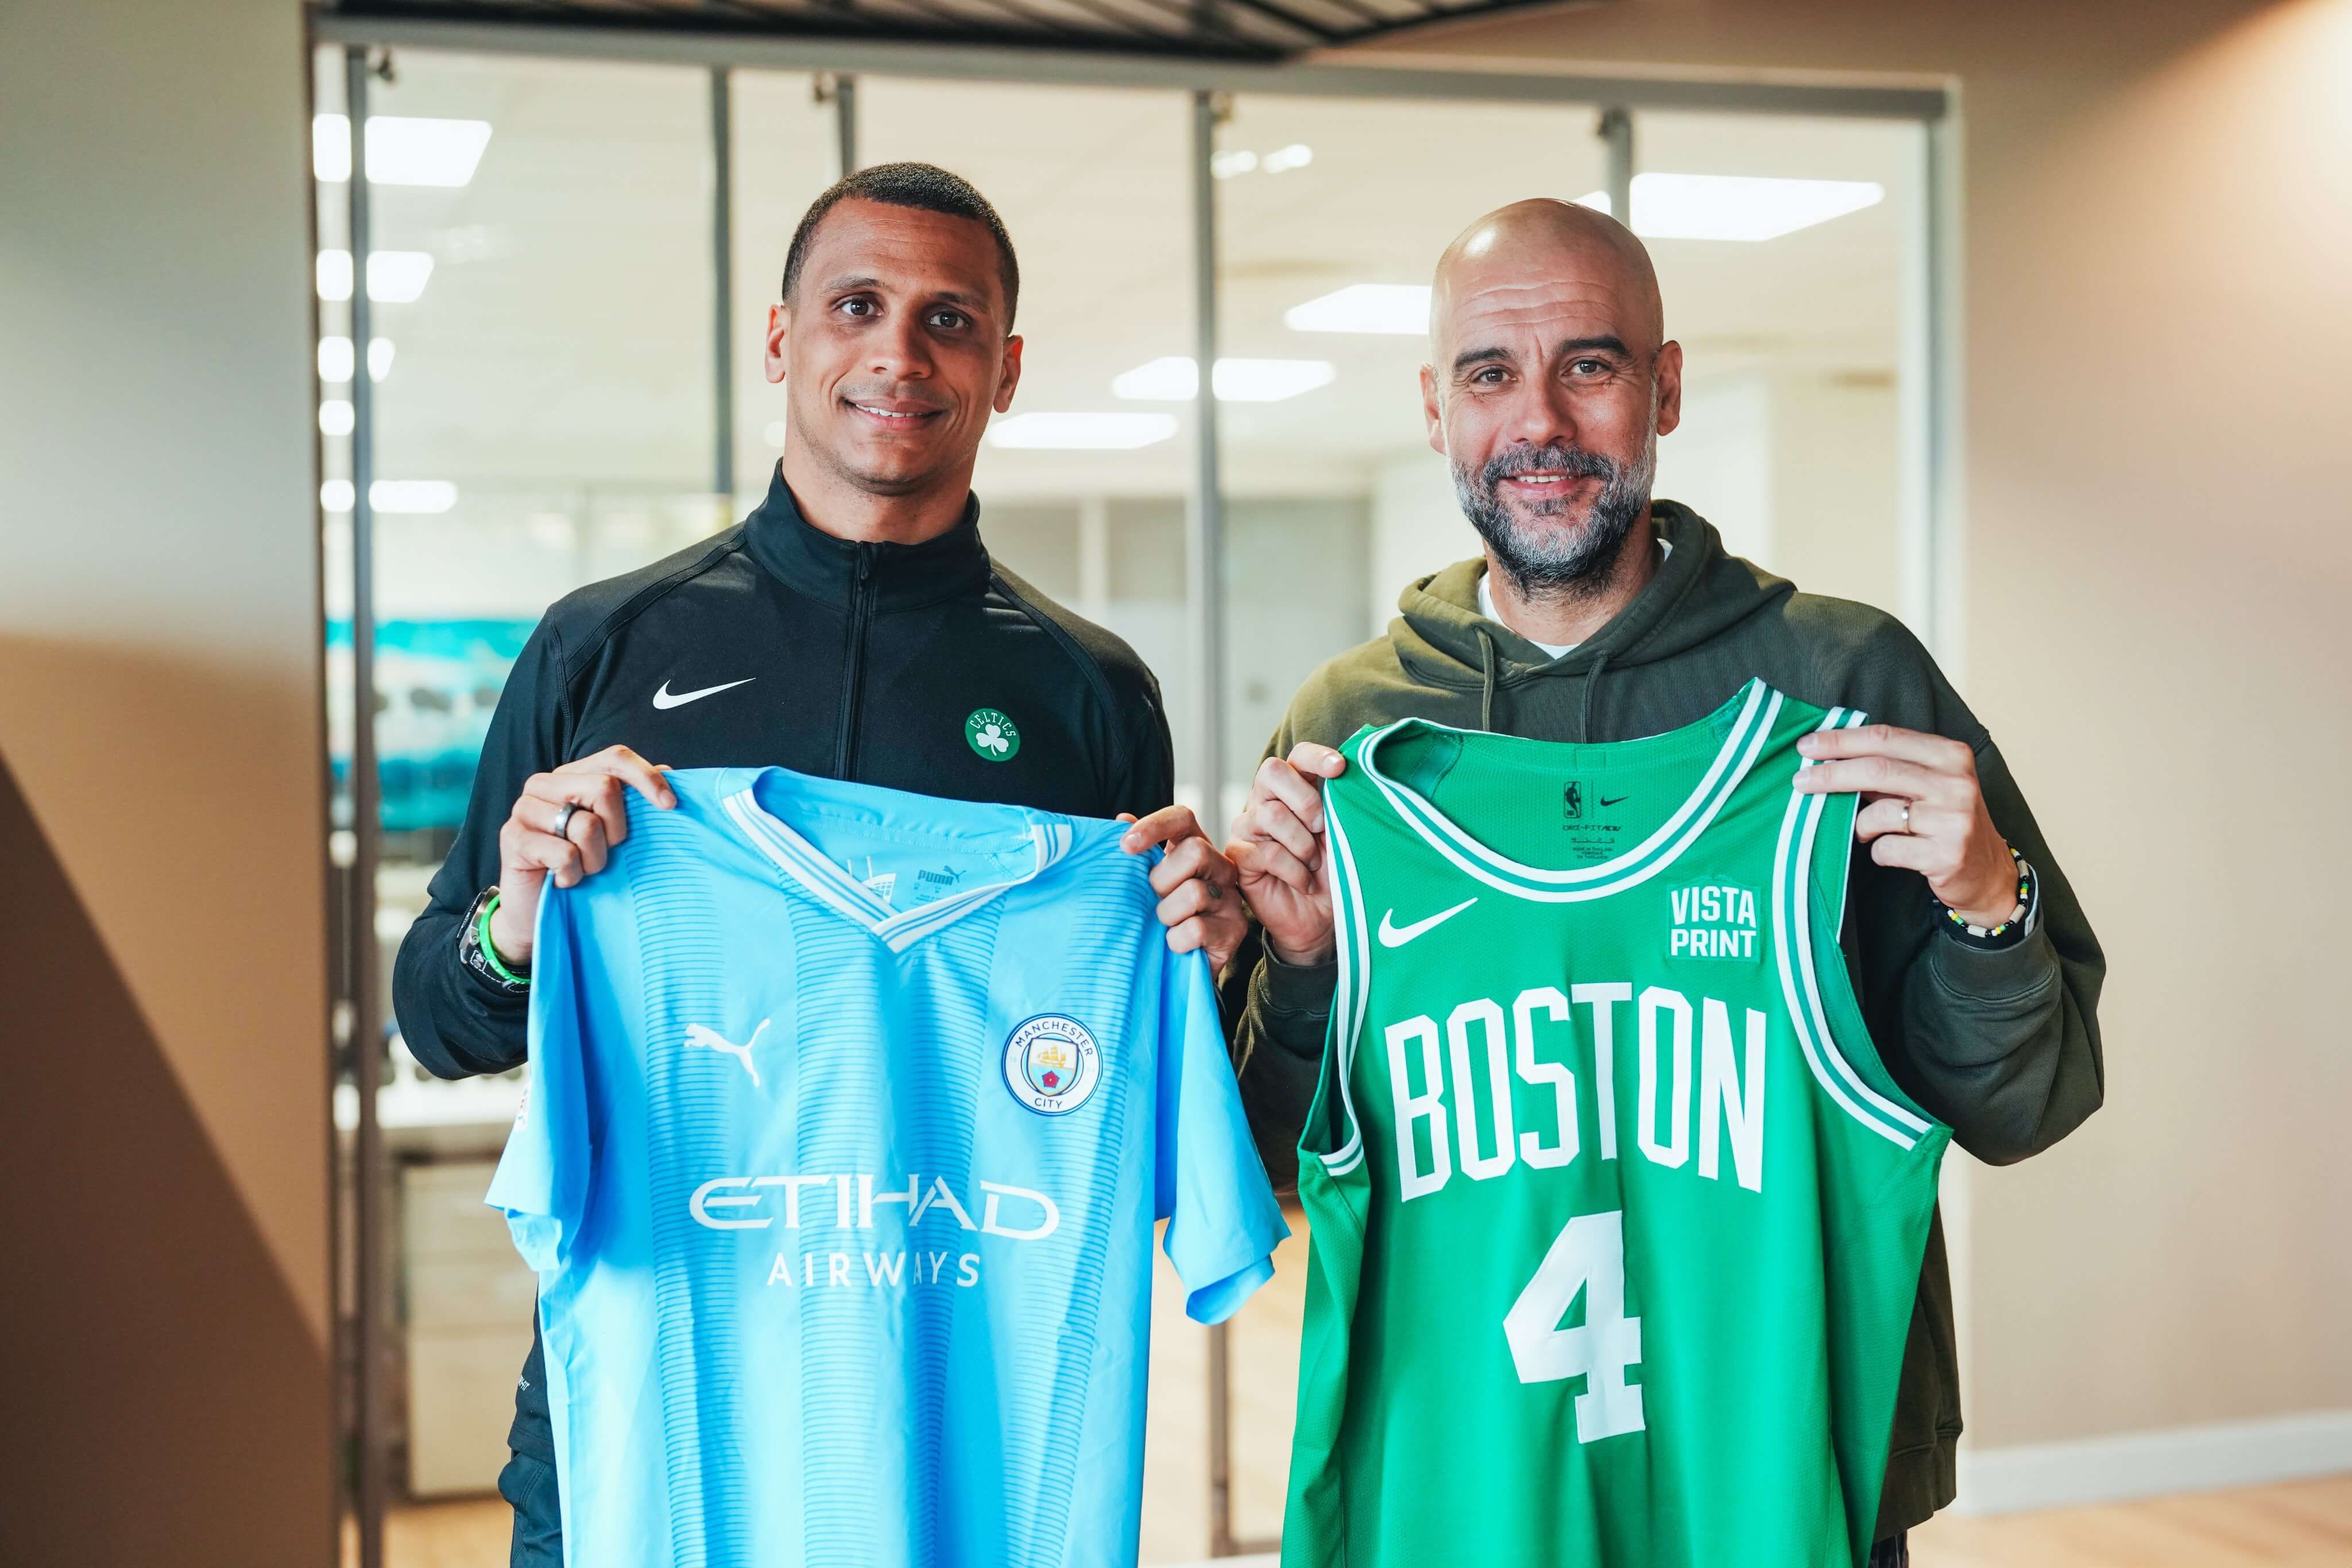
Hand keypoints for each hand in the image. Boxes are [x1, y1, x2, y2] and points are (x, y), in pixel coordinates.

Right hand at [490, 745, 675, 965]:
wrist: (536, 912)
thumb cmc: (581, 867)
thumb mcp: (613, 834)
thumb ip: (635, 802)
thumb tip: (670, 770)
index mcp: (572, 775)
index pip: (615, 758)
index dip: (646, 777)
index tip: (669, 805)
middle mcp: (545, 784)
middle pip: (605, 788)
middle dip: (618, 830)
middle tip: (608, 853)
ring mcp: (524, 808)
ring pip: (586, 824)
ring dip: (595, 858)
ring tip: (583, 869)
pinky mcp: (512, 837)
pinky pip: (564, 853)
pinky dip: (573, 874)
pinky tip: (563, 880)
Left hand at [1119, 806, 1246, 971]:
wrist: (1176, 968)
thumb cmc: (1158, 918)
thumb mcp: (1144, 884)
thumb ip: (1136, 853)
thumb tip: (1122, 819)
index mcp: (1194, 846)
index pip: (1182, 818)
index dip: (1155, 826)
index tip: (1125, 847)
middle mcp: (1219, 866)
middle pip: (1196, 851)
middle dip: (1163, 880)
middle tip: (1154, 900)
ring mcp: (1230, 897)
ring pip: (1194, 892)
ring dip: (1167, 914)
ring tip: (1165, 926)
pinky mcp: (1234, 929)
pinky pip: (1196, 928)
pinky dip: (1176, 940)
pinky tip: (1175, 945)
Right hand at [1226, 744, 1347, 966]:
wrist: (1320, 919)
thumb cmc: (1333, 873)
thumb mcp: (1342, 834)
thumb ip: (1340, 803)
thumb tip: (1349, 773)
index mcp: (1294, 789)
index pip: (1298, 756)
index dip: (1316, 757)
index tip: (1340, 768)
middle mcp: (1266, 801)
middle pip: (1271, 772)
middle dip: (1305, 800)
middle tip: (1323, 828)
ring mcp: (1248, 827)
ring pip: (1271, 814)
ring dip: (1303, 843)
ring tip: (1314, 863)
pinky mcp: (1240, 856)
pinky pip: (1267, 852)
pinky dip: (1294, 870)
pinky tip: (1304, 882)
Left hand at [1794, 723, 2015, 926]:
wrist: (1988, 873)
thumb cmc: (1945, 821)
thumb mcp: (1927, 784)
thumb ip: (1889, 768)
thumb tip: (1827, 755)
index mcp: (1951, 754)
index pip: (1886, 737)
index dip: (1841, 740)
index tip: (1806, 746)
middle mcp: (1957, 783)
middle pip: (1878, 770)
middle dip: (1831, 774)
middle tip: (1800, 781)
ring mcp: (1955, 819)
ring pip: (1878, 813)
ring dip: (1858, 824)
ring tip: (1865, 831)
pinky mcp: (1947, 855)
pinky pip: (1887, 848)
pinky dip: (1877, 851)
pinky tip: (1889, 851)